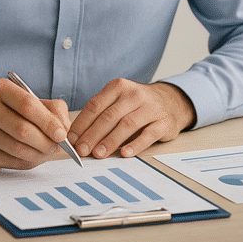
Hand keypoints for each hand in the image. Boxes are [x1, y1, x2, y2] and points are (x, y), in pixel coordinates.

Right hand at [0, 77, 71, 170]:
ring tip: (47, 152)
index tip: (62, 134)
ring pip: (17, 148)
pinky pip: (9, 161)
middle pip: (23, 129)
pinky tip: (31, 157)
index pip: (28, 105)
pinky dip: (26, 162)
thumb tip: (64, 130)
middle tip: (57, 147)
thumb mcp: (34, 102)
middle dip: (46, 142)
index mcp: (0, 88)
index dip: (48, 122)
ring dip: (38, 154)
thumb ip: (53, 110)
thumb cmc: (13, 113)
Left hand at [69, 79, 195, 158]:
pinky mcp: (163, 122)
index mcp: (119, 87)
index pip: (95, 105)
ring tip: (98, 154)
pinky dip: (135, 145)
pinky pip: (148, 134)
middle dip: (92, 135)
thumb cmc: (137, 105)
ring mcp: (150, 107)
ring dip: (110, 141)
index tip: (71, 140)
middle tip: (82, 150)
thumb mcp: (119, 100)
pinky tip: (124, 153)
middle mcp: (134, 94)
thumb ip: (101, 114)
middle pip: (109, 116)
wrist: (170, 101)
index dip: (81, 124)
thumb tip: (77, 137)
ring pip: (127, 124)